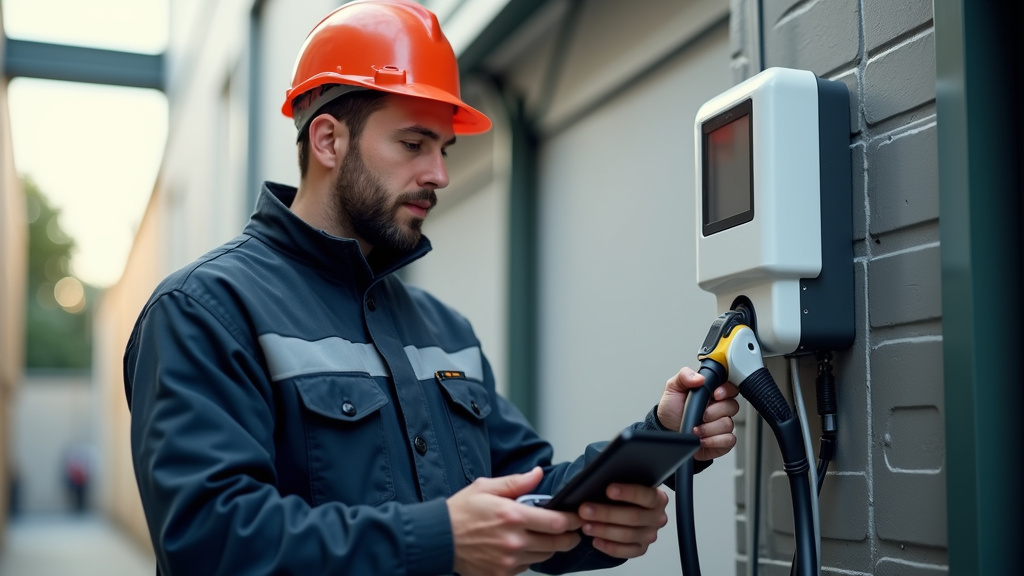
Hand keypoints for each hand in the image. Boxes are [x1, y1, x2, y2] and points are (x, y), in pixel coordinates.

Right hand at [447, 467, 582, 575]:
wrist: (438, 538)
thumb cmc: (461, 511)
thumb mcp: (486, 487)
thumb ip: (516, 482)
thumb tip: (538, 473)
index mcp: (513, 516)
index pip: (556, 522)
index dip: (572, 521)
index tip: (577, 518)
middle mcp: (514, 541)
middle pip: (556, 544)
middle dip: (568, 537)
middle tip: (570, 531)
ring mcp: (508, 561)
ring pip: (543, 557)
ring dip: (548, 547)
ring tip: (542, 536)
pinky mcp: (501, 574)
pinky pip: (526, 568)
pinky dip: (528, 558)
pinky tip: (521, 548)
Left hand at [577, 483, 668, 557]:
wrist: (628, 508)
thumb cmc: (624, 495)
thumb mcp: (625, 483)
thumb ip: (617, 481)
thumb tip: (598, 480)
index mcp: (658, 499)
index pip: (646, 495)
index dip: (628, 493)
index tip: (609, 490)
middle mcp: (657, 518)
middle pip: (633, 517)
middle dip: (606, 513)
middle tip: (585, 509)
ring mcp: (650, 535)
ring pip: (627, 535)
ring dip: (604, 531)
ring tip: (586, 525)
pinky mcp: (641, 548)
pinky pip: (626, 552)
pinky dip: (609, 547)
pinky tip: (596, 540)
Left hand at [657, 367, 739, 460]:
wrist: (666, 429)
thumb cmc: (672, 408)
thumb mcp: (673, 387)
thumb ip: (685, 376)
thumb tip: (700, 378)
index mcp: (712, 392)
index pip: (730, 388)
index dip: (726, 391)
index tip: (715, 395)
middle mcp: (720, 407)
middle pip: (732, 406)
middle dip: (714, 412)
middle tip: (701, 415)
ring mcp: (722, 424)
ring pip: (729, 424)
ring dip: (710, 429)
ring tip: (695, 430)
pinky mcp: (721, 440)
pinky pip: (728, 440)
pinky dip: (714, 441)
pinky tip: (702, 439)